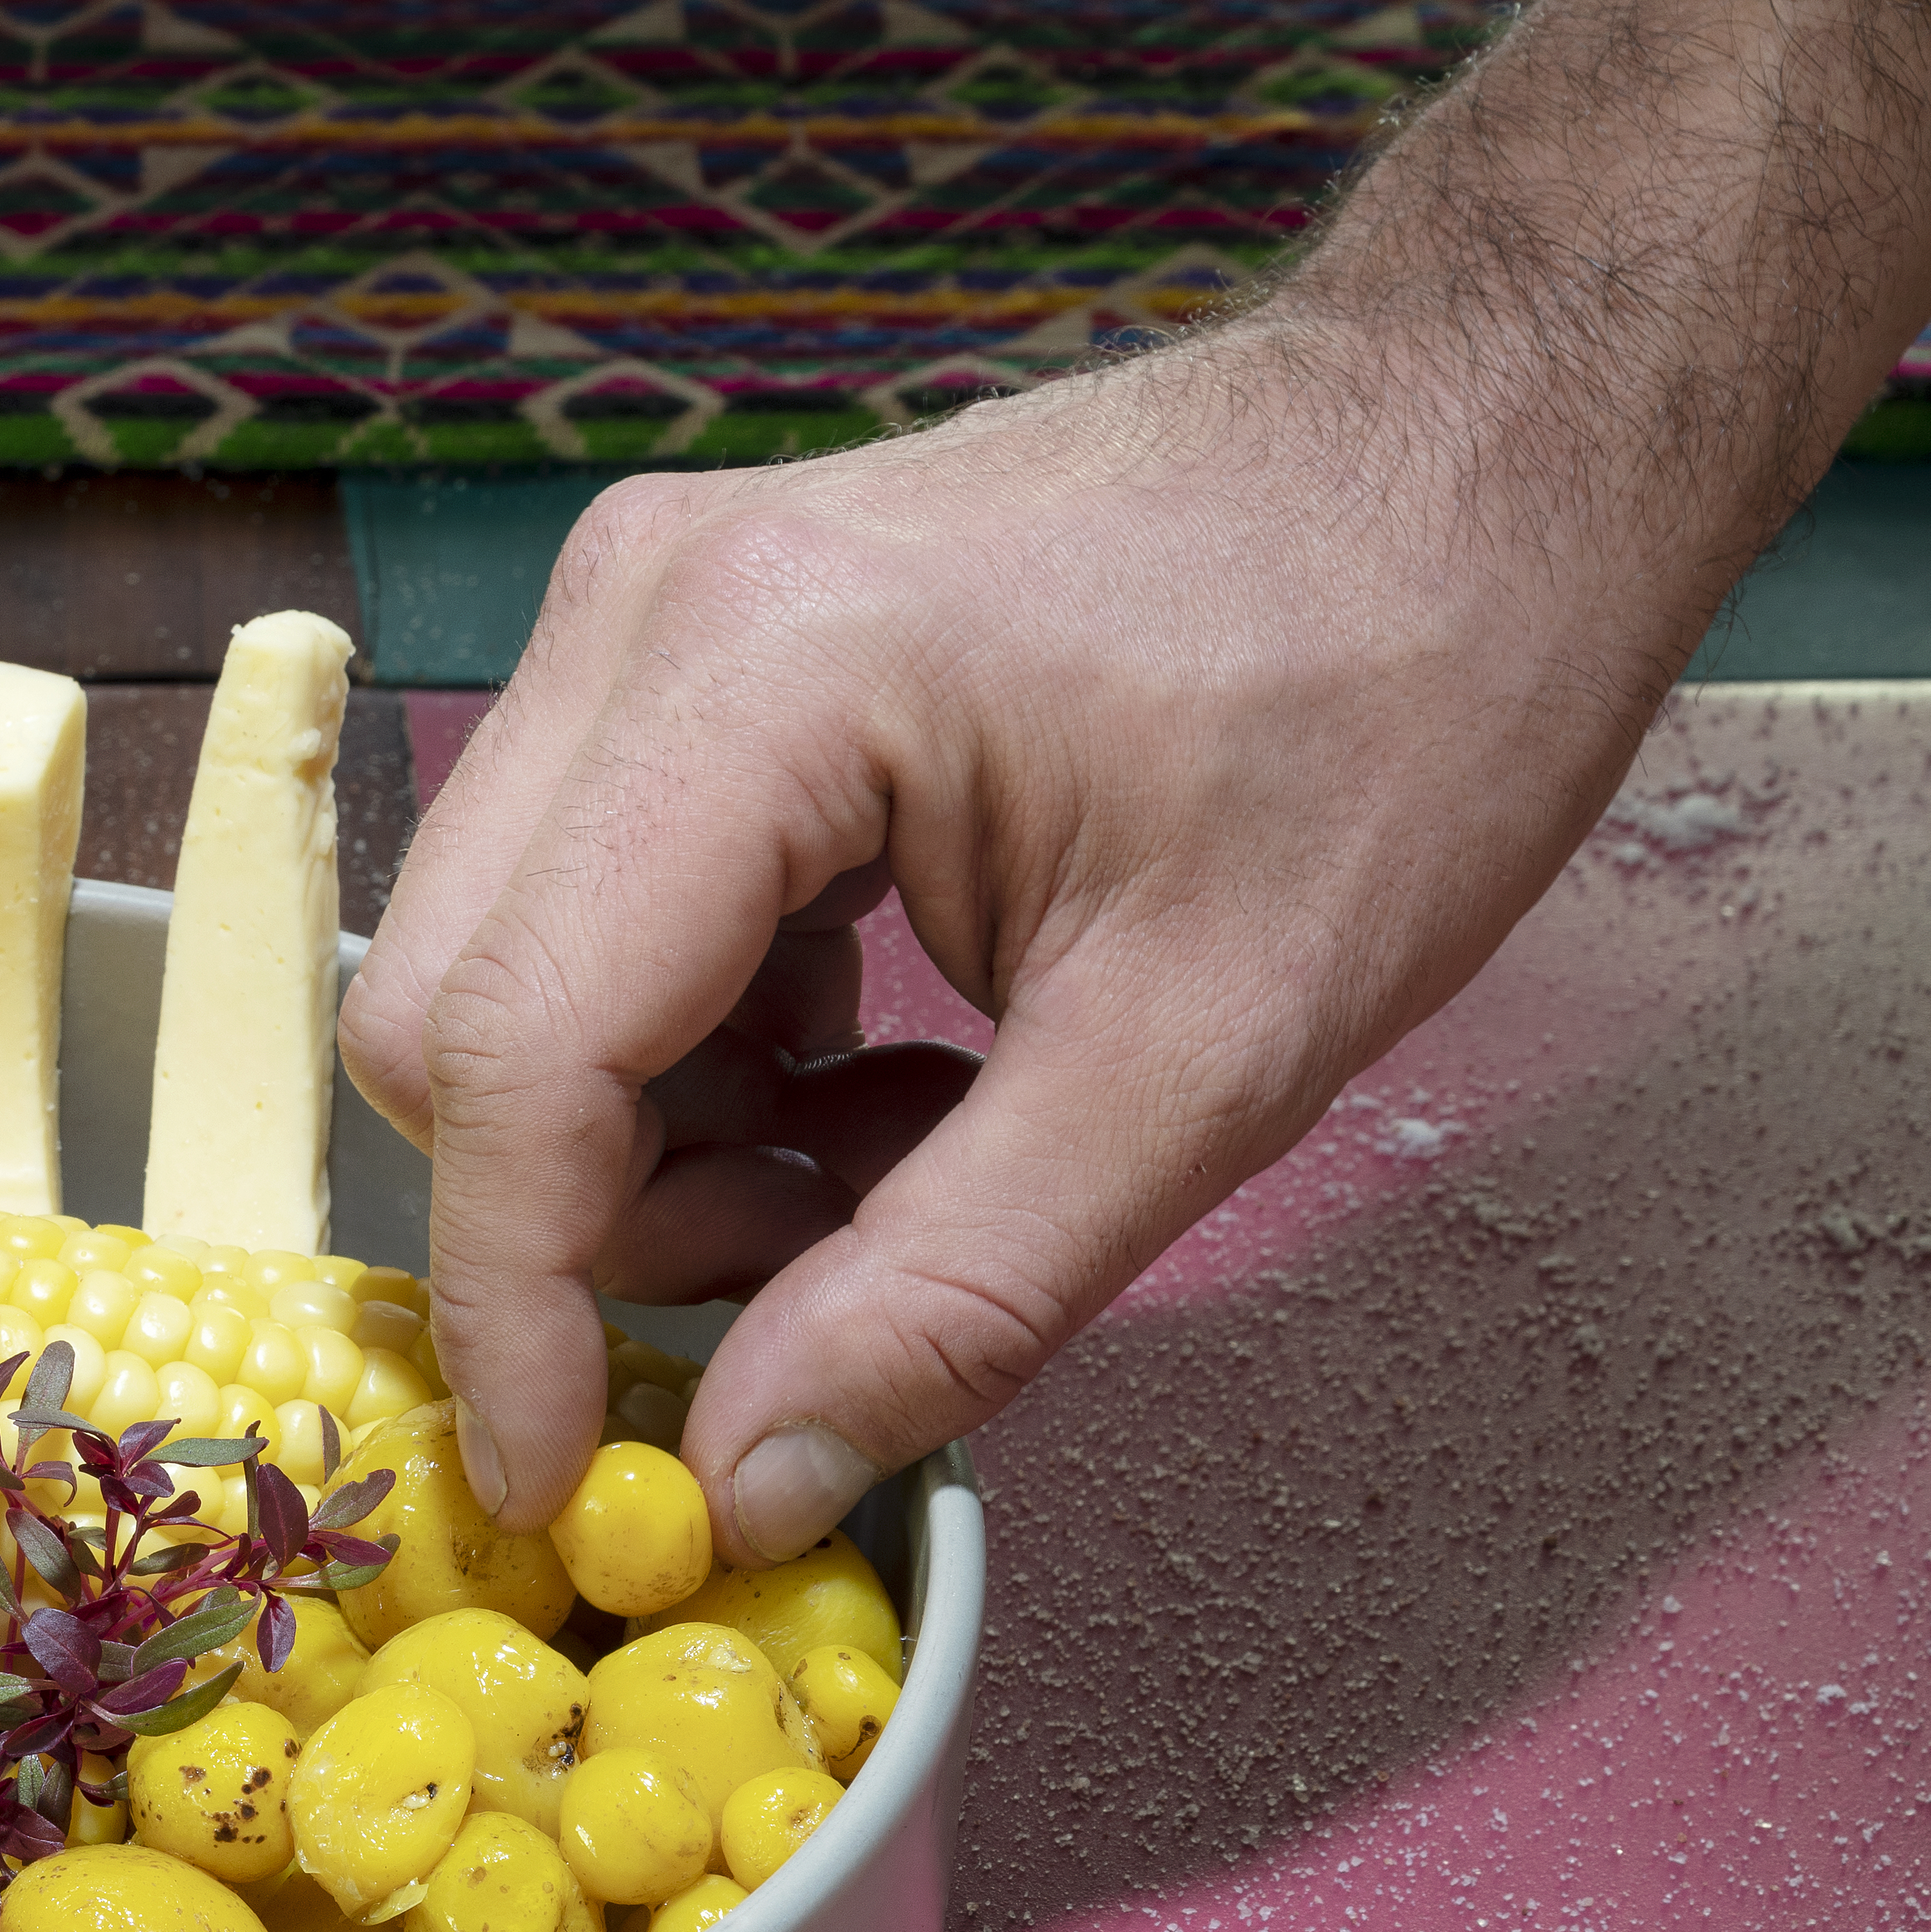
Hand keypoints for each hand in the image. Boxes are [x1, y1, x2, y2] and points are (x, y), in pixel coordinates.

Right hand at [341, 324, 1722, 1565]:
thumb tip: (741, 1482)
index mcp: (751, 675)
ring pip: (504, 975)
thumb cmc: (1400, 694)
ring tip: (895, 1171)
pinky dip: (699, 1056)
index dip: (514, 1303)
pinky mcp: (693, 645)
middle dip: (586, 1217)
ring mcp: (652, 611)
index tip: (572, 1488)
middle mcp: (641, 614)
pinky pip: (588, 914)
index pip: (511, 1049)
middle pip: (449, 1013)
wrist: (1481, 443)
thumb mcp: (1208, 1054)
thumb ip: (955, 1290)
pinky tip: (887, 1075)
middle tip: (806, 1292)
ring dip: (655, 1143)